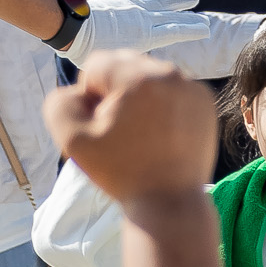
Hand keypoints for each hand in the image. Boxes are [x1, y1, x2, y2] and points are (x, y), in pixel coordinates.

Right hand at [43, 51, 216, 204]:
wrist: (169, 202)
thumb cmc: (121, 172)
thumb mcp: (73, 140)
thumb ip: (60, 103)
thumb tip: (79, 91)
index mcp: (138, 77)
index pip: (96, 65)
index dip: (91, 98)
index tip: (105, 127)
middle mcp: (170, 73)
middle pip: (125, 65)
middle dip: (115, 92)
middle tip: (122, 130)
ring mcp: (191, 86)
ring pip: (149, 75)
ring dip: (139, 96)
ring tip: (142, 133)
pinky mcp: (205, 100)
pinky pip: (172, 88)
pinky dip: (163, 103)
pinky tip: (161, 133)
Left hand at [67, 0, 211, 59]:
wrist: (74, 28)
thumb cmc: (92, 52)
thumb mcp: (119, 62)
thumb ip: (135, 60)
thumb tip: (143, 63)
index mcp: (145, 36)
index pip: (175, 31)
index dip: (192, 30)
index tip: (206, 29)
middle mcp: (144, 19)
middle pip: (172, 17)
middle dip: (190, 18)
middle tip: (206, 18)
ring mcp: (135, 6)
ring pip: (162, 1)